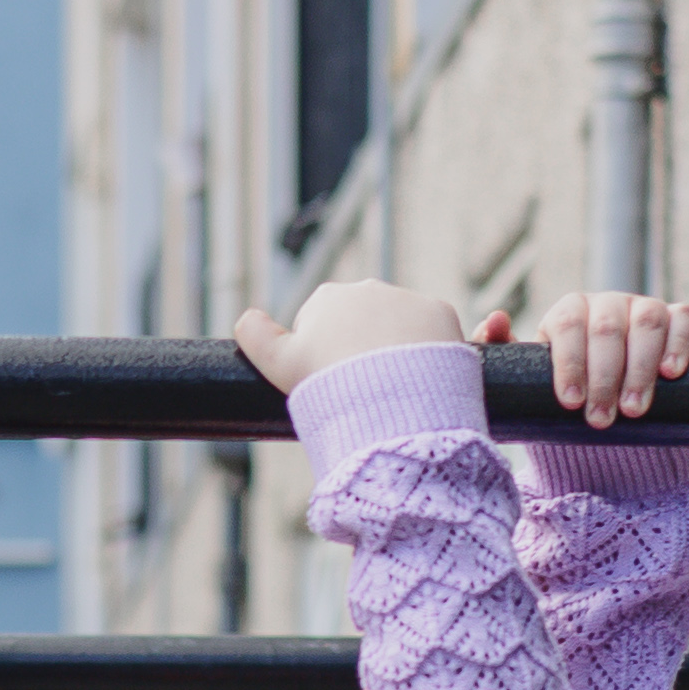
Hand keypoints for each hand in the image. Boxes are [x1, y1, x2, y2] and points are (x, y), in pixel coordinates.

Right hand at [228, 279, 466, 396]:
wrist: (389, 401)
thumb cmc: (329, 387)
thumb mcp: (280, 365)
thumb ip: (256, 338)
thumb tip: (247, 319)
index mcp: (327, 298)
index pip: (323, 324)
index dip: (323, 356)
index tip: (331, 381)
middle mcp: (368, 289)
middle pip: (363, 322)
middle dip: (362, 348)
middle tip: (362, 387)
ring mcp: (407, 299)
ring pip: (399, 327)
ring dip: (397, 349)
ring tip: (393, 387)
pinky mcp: (442, 313)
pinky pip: (433, 332)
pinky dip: (429, 351)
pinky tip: (420, 377)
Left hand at [476, 288, 688, 424]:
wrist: (613, 418)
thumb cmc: (568, 398)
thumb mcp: (532, 383)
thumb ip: (502, 355)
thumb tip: (494, 319)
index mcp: (569, 313)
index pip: (567, 324)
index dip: (570, 361)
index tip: (571, 401)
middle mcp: (607, 305)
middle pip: (607, 327)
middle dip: (604, 377)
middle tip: (601, 419)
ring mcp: (645, 309)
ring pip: (646, 322)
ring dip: (641, 368)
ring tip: (634, 410)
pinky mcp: (679, 321)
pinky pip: (685, 319)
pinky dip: (680, 342)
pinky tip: (672, 373)